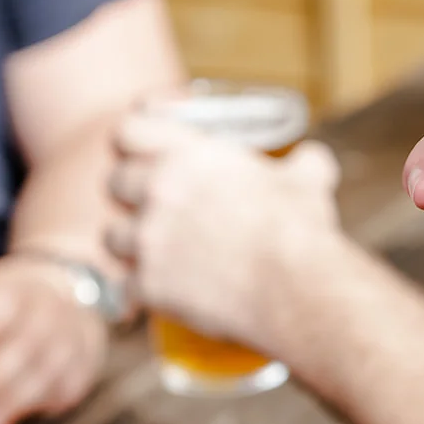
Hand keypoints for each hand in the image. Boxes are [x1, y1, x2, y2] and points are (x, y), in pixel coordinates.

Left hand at [0, 257, 107, 423]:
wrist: (72, 294)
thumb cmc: (6, 295)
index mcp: (20, 287)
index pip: (7, 302)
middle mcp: (51, 313)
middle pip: (26, 346)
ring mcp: (70, 344)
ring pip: (42, 376)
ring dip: (7, 404)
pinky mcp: (79, 373)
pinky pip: (55, 395)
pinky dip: (24, 413)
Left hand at [106, 116, 341, 353]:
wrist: (294, 288)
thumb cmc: (300, 231)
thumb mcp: (308, 182)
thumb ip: (304, 163)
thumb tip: (312, 159)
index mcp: (188, 156)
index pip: (128, 132)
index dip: (133, 144)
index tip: (142, 155)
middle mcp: (159, 192)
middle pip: (113, 182)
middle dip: (129, 195)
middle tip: (152, 208)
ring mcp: (148, 240)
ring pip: (111, 236)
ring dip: (131, 244)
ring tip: (155, 253)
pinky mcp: (148, 285)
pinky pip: (125, 286)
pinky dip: (142, 290)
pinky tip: (163, 292)